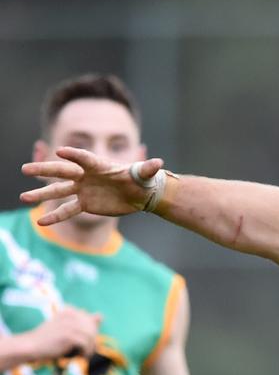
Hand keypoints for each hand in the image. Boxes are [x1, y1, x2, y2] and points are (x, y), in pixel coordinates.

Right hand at [21, 147, 162, 223]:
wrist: (140, 194)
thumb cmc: (141, 179)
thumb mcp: (144, 174)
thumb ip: (147, 169)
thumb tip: (159, 163)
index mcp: (98, 165)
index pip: (84, 158)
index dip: (74, 155)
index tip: (60, 152)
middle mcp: (86, 176)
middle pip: (62, 172)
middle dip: (44, 170)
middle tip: (25, 169)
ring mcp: (83, 190)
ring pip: (59, 191)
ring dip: (42, 194)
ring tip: (24, 197)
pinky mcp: (85, 204)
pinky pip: (67, 210)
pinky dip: (55, 216)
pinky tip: (41, 222)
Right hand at [28, 307, 101, 360]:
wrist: (30, 346)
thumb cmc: (48, 339)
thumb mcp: (66, 328)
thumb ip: (82, 322)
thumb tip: (101, 315)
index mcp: (69, 311)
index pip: (90, 320)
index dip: (90, 333)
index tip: (84, 342)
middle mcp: (71, 315)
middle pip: (92, 328)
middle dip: (92, 341)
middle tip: (86, 351)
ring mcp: (70, 324)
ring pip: (91, 337)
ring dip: (90, 348)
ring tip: (84, 355)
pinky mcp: (69, 335)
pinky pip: (86, 344)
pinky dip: (86, 352)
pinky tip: (81, 357)